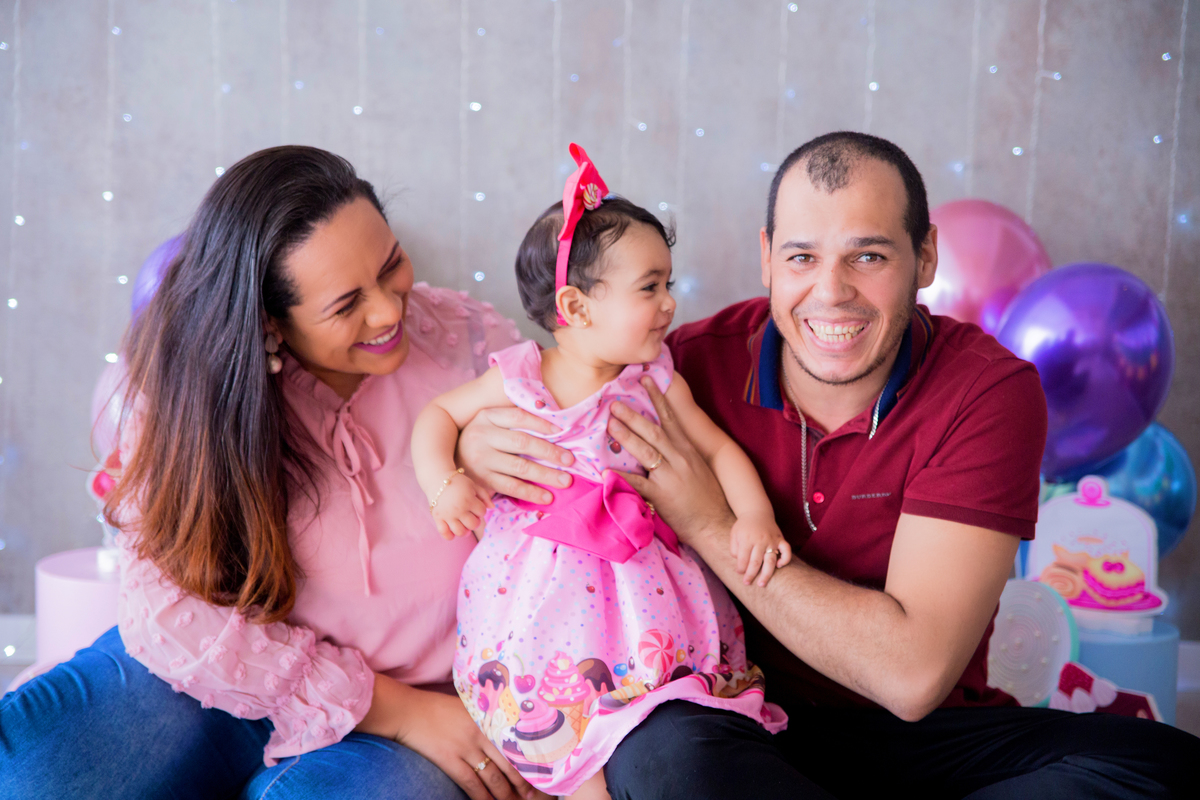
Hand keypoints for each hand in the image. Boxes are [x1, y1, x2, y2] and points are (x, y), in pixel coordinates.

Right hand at [363, 676, 542, 799]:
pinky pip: (472, 784)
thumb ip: (486, 717)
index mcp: (489, 717)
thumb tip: (504, 730)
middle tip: (534, 795)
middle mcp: (482, 732)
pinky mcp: (450, 760)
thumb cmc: (438, 708)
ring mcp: (466, 747)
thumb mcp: (468, 706)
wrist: (409, 711)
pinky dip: (483, 797)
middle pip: (509, 762)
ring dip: (506, 793)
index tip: (541, 772)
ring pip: (494, 777)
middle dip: (523, 782)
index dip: (529, 760)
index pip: (516, 742)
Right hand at [430, 473, 492, 539]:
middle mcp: (459, 509)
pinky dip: (449, 536)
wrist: (437, 478)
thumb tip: (493, 508)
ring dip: (465, 530)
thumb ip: (485, 496)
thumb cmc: (457, 482)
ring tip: (463, 525)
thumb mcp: (473, 485)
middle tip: (471, 516)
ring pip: (460, 532)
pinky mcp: (437, 518)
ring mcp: (447, 515)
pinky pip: (444, 533)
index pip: (482, 512)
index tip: (476, 505)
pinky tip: (452, 531)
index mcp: (469, 500)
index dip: (481, 510)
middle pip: (473, 525)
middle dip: (475, 521)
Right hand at [456, 407, 574, 503]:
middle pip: (522, 443)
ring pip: (519, 468)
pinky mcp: (480, 480)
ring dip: (545, 475)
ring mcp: (480, 459)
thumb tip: (553, 423)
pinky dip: (530, 492)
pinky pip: (510, 487)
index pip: (519, 417)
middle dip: (549, 452)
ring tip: (566, 481)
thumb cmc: (481, 438)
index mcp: (487, 416)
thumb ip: (514, 420)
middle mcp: (481, 435)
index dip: (542, 424)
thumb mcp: (490, 422)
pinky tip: (547, 497)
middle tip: (570, 460)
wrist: (447, 459)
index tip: (563, 432)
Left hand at [606, 376, 735, 546]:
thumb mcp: (697, 467)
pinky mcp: (661, 496)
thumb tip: (662, 438)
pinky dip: (621, 477)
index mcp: (686, 449)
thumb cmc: (707, 497)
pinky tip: (605, 471)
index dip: (656, 398)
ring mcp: (670, 477)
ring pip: (645, 451)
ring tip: (610, 424)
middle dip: (633, 416)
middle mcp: (679, 458)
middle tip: (615, 403)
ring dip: (626, 436)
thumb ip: (680, 452)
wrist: (715, 523)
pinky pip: (638, 483)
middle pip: (653, 431)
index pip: (669, 418)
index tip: (644, 380)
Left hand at [730, 515, 792, 586]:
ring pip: (770, 560)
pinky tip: (779, 566)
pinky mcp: (780, 539)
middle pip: (756, 562)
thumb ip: (734, 549)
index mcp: (747, 539)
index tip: (740, 573)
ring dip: (766, 574)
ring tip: (762, 584)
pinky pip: (787, 550)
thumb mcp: (734, 534)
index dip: (741, 569)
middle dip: (751, 575)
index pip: (743, 559)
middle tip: (747, 583)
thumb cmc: (744, 526)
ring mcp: (771, 540)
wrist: (757, 512)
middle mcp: (760, 540)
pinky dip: (785, 559)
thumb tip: (740, 563)